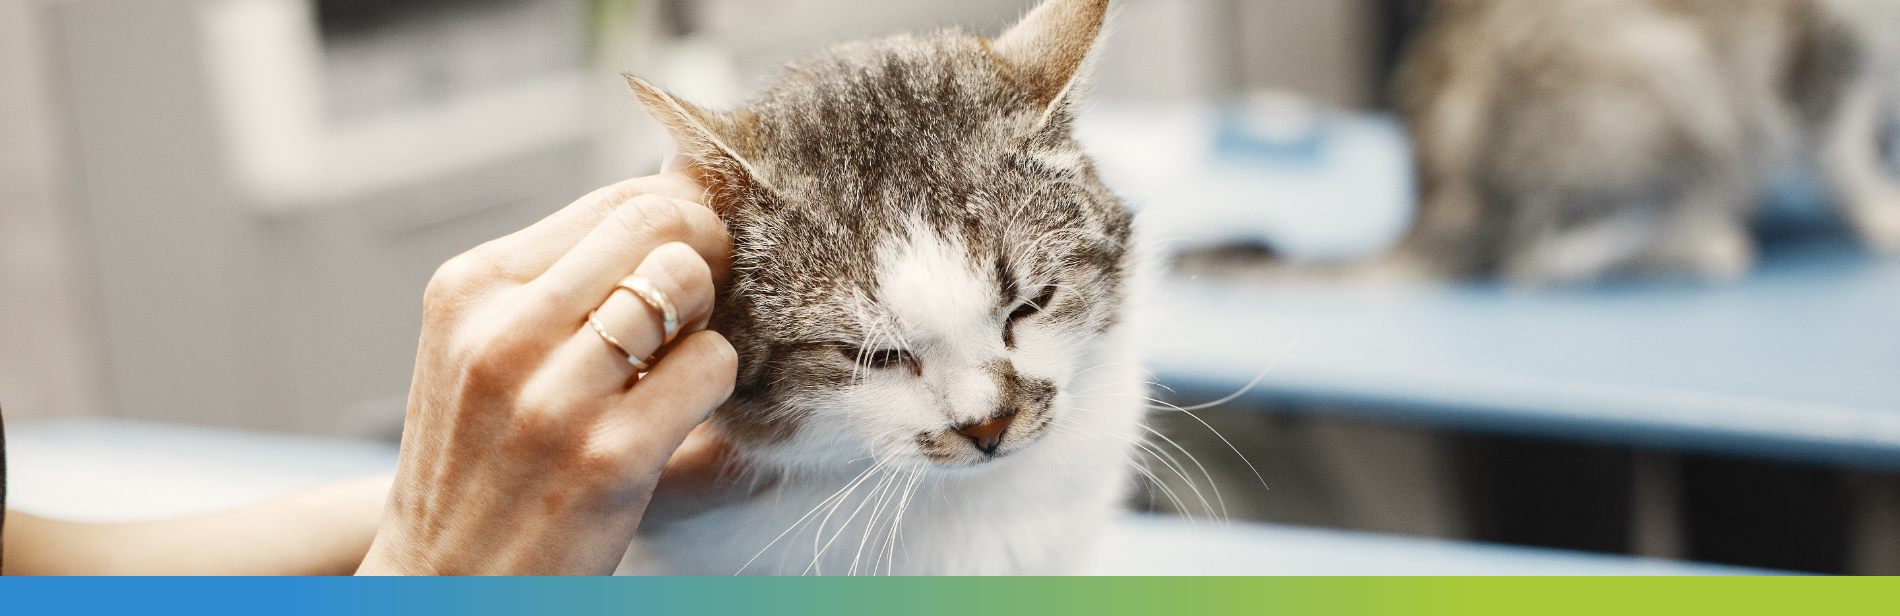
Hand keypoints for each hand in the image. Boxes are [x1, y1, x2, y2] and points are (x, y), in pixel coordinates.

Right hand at [357, 171, 736, 574]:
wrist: (444, 587)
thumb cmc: (481, 464)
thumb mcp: (482, 352)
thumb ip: (558, 283)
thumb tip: (674, 198)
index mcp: (470, 291)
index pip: (614, 202)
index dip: (678, 218)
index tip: (692, 253)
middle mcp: (502, 332)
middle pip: (657, 225)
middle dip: (706, 252)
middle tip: (706, 301)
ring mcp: (553, 395)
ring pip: (687, 283)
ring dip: (707, 319)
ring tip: (678, 362)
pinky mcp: (609, 455)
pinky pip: (711, 365)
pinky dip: (716, 382)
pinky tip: (681, 413)